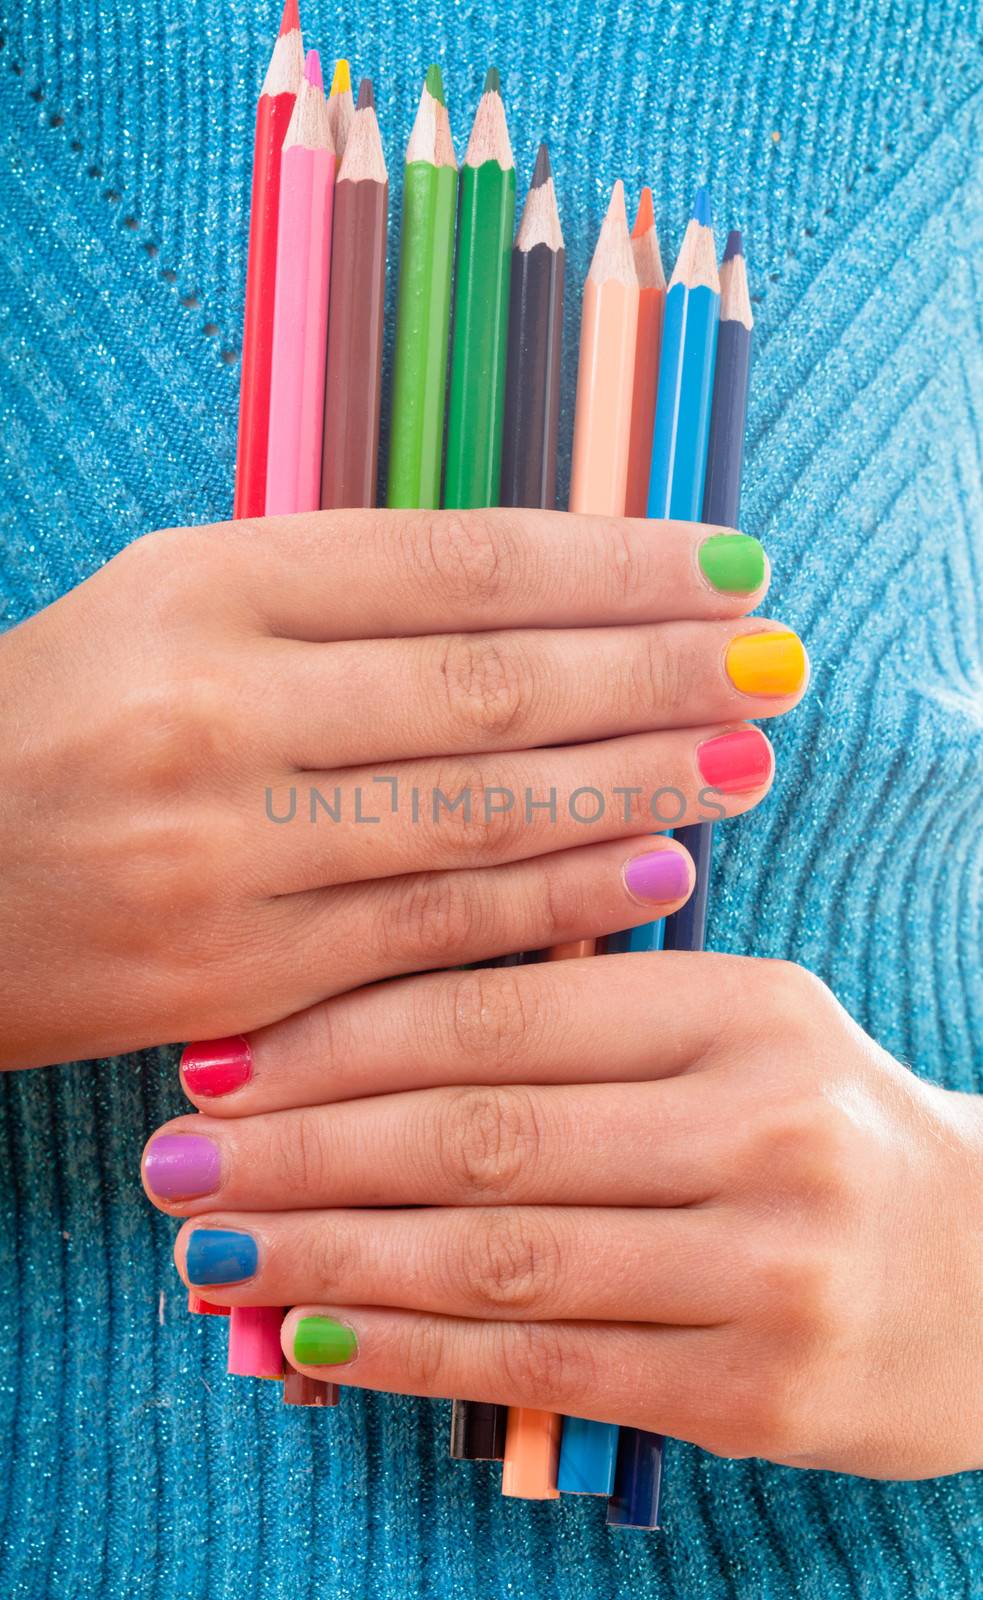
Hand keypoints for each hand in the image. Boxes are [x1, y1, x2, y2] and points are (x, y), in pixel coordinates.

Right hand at [0, 509, 803, 1068]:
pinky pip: (432, 929)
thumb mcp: (170, 605)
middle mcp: (220, 710)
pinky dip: (553, 898)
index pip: (456, 564)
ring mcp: (227, 852)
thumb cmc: (58, 720)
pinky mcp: (235, 975)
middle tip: (772, 658)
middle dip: (655, 668)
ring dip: (634, 782)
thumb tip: (546, 607)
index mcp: (204, 587)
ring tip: (744, 754)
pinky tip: (653, 865)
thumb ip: (336, 599)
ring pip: (479, 812)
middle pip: (492, 684)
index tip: (724, 564)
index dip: (610, 564)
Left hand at [143, 956, 982, 1479]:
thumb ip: (579, 1022)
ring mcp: (769, 1264)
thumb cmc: (818, 1130)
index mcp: (743, 1008)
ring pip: (499, 1259)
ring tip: (213, 1253)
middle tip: (177, 1162)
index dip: (343, 1038)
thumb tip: (358, 1048)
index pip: (501, 1010)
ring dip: (331, 1256)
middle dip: (305, 1151)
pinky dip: (411, 1351)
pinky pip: (545, 1367)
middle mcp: (763, 1126)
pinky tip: (312, 1335)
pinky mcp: (760, 1388)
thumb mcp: (736, 1032)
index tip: (224, 1061)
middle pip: (482, 1134)